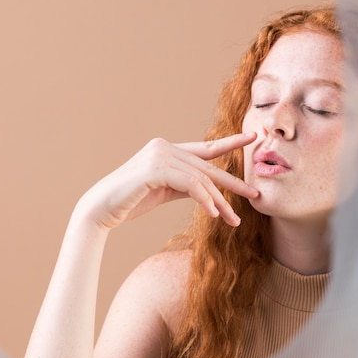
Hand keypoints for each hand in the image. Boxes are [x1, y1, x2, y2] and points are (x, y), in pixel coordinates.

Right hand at [75, 133, 258, 228]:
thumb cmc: (131, 201)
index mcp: (168, 149)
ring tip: (234, 220)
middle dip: (233, 183)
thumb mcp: (165, 190)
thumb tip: (208, 190)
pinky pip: (190, 185)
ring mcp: (159, 155)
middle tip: (256, 194)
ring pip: (202, 179)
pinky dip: (205, 200)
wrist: (101, 209)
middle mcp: (165, 147)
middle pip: (208, 167)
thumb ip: (186, 184)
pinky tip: (214, 214)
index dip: (231, 142)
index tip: (253, 137)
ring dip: (220, 201)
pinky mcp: (155, 169)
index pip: (206, 147)